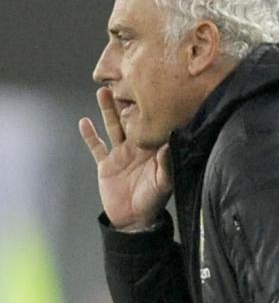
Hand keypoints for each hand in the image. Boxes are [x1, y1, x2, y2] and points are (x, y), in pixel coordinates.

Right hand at [78, 87, 172, 230]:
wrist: (134, 221)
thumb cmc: (153, 202)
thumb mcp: (164, 183)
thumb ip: (166, 163)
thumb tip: (170, 141)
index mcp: (151, 150)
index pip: (150, 124)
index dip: (149, 108)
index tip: (149, 88)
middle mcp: (136, 148)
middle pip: (130, 119)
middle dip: (126, 101)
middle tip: (124, 80)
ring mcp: (120, 154)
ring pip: (112, 126)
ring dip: (107, 110)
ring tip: (103, 91)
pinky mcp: (106, 164)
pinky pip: (96, 147)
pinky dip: (89, 136)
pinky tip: (84, 122)